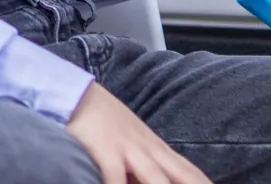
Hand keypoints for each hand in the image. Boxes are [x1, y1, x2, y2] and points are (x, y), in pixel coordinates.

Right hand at [67, 82, 211, 183]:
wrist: (80, 95)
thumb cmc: (105, 125)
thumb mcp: (133, 145)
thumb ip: (149, 167)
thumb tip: (162, 178)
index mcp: (158, 149)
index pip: (190, 173)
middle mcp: (149, 149)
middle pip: (182, 176)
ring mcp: (129, 148)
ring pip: (155, 178)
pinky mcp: (106, 148)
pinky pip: (115, 175)